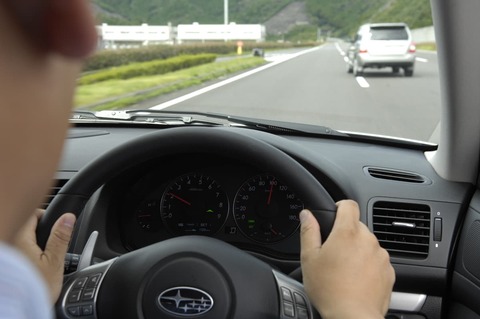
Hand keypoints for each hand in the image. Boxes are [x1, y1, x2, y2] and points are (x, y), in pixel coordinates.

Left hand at [14, 209, 75, 302]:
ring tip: (39, 262)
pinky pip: (15, 252)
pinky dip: (23, 256)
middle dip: (38, 234)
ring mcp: (6, 255)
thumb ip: (61, 237)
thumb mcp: (55, 262)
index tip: (55, 227)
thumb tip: (68, 218)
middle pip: (24, 228)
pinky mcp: (7, 265)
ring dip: (30, 245)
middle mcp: (8, 244)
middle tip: (48, 249)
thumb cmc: (36, 290)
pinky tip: (29, 270)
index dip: (46, 217)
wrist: (18, 312)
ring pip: (19, 241)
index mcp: (19, 239)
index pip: (32, 215)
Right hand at [300, 200, 394, 318]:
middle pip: (357, 226)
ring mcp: (381, 256)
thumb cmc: (329, 290)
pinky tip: (355, 279)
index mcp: (347, 232)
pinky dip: (367, 265)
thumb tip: (306, 214)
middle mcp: (368, 240)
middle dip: (346, 235)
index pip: (349, 205)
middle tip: (333, 253)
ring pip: (367, 244)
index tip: (334, 215)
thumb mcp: (309, 258)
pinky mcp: (389, 271)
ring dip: (358, 250)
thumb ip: (308, 231)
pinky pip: (376, 260)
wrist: (353, 317)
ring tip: (344, 269)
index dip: (340, 206)